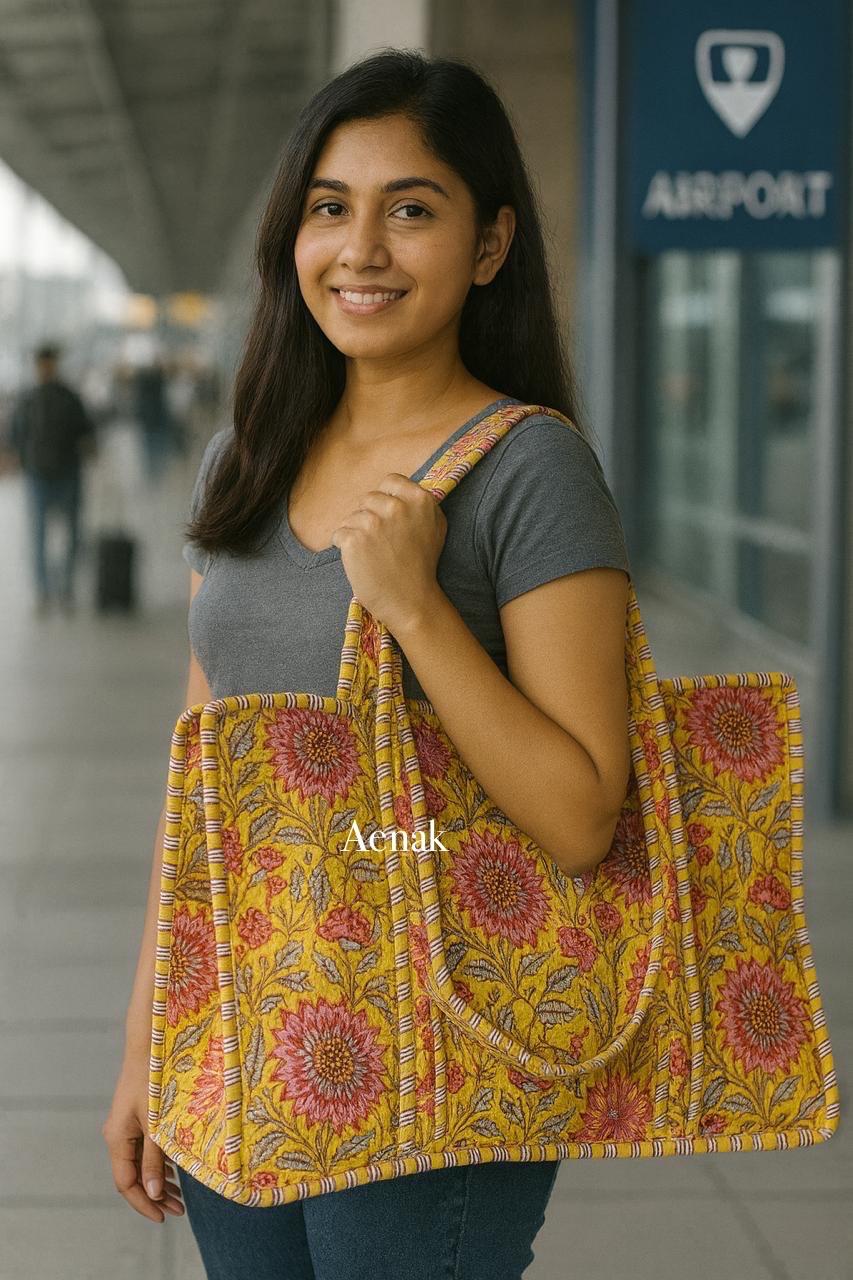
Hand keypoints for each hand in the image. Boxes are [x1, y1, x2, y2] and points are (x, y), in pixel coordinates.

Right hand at [102, 1052, 184, 1223]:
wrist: (148, 1044)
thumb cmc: (154, 1079)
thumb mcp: (156, 1122)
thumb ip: (155, 1159)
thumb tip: (154, 1194)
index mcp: (117, 1138)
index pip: (126, 1183)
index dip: (143, 1203)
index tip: (163, 1218)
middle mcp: (117, 1135)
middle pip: (132, 1176)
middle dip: (154, 1196)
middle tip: (179, 1210)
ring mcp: (125, 1126)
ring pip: (138, 1164)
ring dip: (158, 1181)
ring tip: (180, 1198)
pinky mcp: (135, 1118)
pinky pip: (143, 1149)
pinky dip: (158, 1163)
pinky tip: (176, 1171)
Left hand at [330, 473, 447, 636]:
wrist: (411, 601)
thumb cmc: (422, 567)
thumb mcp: (435, 527)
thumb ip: (421, 504)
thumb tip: (403, 489)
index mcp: (419, 499)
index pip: (390, 480)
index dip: (385, 499)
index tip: (388, 518)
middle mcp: (396, 507)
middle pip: (367, 498)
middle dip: (369, 518)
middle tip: (381, 544)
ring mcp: (373, 522)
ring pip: (351, 517)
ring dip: (356, 534)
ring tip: (372, 555)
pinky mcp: (354, 539)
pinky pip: (339, 534)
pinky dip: (344, 547)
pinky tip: (360, 561)